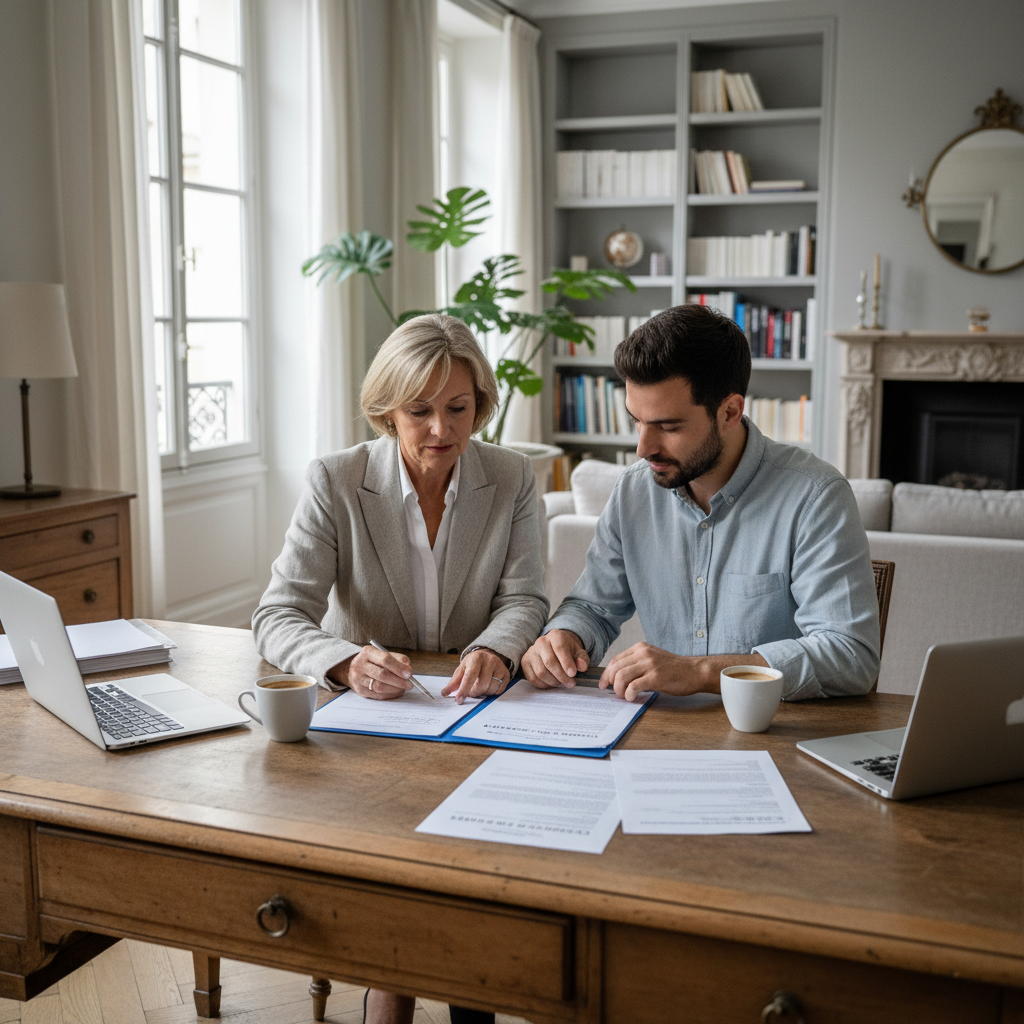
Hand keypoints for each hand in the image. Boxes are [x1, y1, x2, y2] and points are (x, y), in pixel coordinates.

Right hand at [331, 646, 412, 699]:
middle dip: (399, 681)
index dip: (399, 667)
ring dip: (395, 689)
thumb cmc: (373, 661)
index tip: (409, 673)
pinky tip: (396, 692)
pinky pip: (378, 695)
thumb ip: (397, 659)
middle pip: (382, 674)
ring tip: (404, 688)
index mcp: (368, 652)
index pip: (385, 659)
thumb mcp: (383, 654)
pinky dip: (390, 694)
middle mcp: (360, 665)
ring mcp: (359, 679)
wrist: (352, 669)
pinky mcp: (360, 691)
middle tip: (409, 684)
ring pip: (379, 687)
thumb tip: (408, 669)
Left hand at [442, 648, 509, 703]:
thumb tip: (444, 693)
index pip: (470, 676)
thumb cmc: (473, 664)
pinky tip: (488, 686)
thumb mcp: (462, 669)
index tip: (459, 700)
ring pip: (490, 689)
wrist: (488, 655)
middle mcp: (490, 661)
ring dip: (483, 693)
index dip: (464, 690)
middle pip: (481, 685)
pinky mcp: (506, 674)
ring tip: (480, 686)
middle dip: (474, 693)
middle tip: (470, 692)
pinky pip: (498, 691)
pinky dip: (491, 692)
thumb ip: (453, 682)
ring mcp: (500, 667)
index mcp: (476, 658)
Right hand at [521, 630, 588, 688]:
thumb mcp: (579, 653)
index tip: (573, 674)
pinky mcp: (525, 661)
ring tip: (561, 682)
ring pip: (541, 672)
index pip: (559, 648)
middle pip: (549, 662)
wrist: (555, 647)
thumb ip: (582, 659)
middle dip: (561, 676)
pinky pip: (532, 678)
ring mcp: (531, 651)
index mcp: (555, 635)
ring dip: (553, 681)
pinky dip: (543, 685)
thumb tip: (581, 666)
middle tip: (571, 684)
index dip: (566, 663)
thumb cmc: (568, 651)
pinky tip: (551, 683)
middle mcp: (541, 641)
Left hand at [601, 646, 771, 702]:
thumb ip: (636, 664)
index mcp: (640, 648)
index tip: (605, 684)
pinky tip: (632, 698)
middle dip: (611, 683)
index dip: (607, 674)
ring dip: (619, 690)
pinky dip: (629, 694)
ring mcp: (650, 664)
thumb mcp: (652, 659)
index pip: (616, 660)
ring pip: (622, 677)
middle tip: (615, 693)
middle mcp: (643, 653)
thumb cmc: (674, 669)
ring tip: (625, 696)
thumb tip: (617, 677)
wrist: (694, 671)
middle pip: (616, 668)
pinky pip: (634, 686)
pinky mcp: (656, 676)